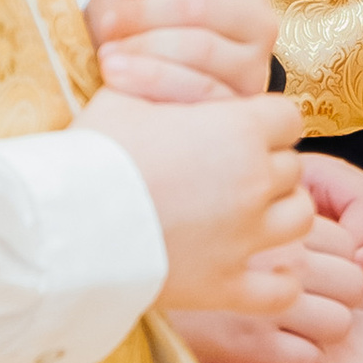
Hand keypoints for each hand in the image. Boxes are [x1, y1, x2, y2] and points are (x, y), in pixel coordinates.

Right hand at [82, 86, 309, 315]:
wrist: (62, 223)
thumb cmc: (91, 153)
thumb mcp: (124, 96)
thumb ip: (167, 82)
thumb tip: (173, 73)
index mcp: (237, 131)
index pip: (288, 118)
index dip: (265, 123)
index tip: (238, 131)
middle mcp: (255, 183)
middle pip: (292, 168)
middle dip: (266, 168)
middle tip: (225, 175)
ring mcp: (245, 238)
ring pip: (300, 219)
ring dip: (279, 214)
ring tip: (244, 215)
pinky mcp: (227, 286)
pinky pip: (282, 289)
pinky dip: (278, 281)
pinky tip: (257, 269)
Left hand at [89, 0, 279, 98]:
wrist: (124, 76)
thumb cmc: (136, 10)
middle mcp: (261, 18)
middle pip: (199, 6)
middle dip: (140, 17)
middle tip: (114, 25)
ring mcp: (253, 66)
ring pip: (195, 49)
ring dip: (139, 50)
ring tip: (114, 54)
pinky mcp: (238, 109)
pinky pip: (194, 92)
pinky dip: (147, 83)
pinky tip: (120, 78)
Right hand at [172, 218, 362, 362]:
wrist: (117, 268)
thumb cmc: (170, 235)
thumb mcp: (220, 206)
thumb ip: (263, 213)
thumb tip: (300, 231)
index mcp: (275, 219)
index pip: (348, 243)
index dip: (337, 261)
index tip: (314, 272)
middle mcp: (279, 256)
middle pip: (355, 282)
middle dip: (340, 298)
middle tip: (311, 304)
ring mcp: (265, 301)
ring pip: (341, 323)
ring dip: (323, 331)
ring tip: (296, 330)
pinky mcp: (248, 342)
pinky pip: (308, 359)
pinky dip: (300, 360)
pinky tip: (275, 351)